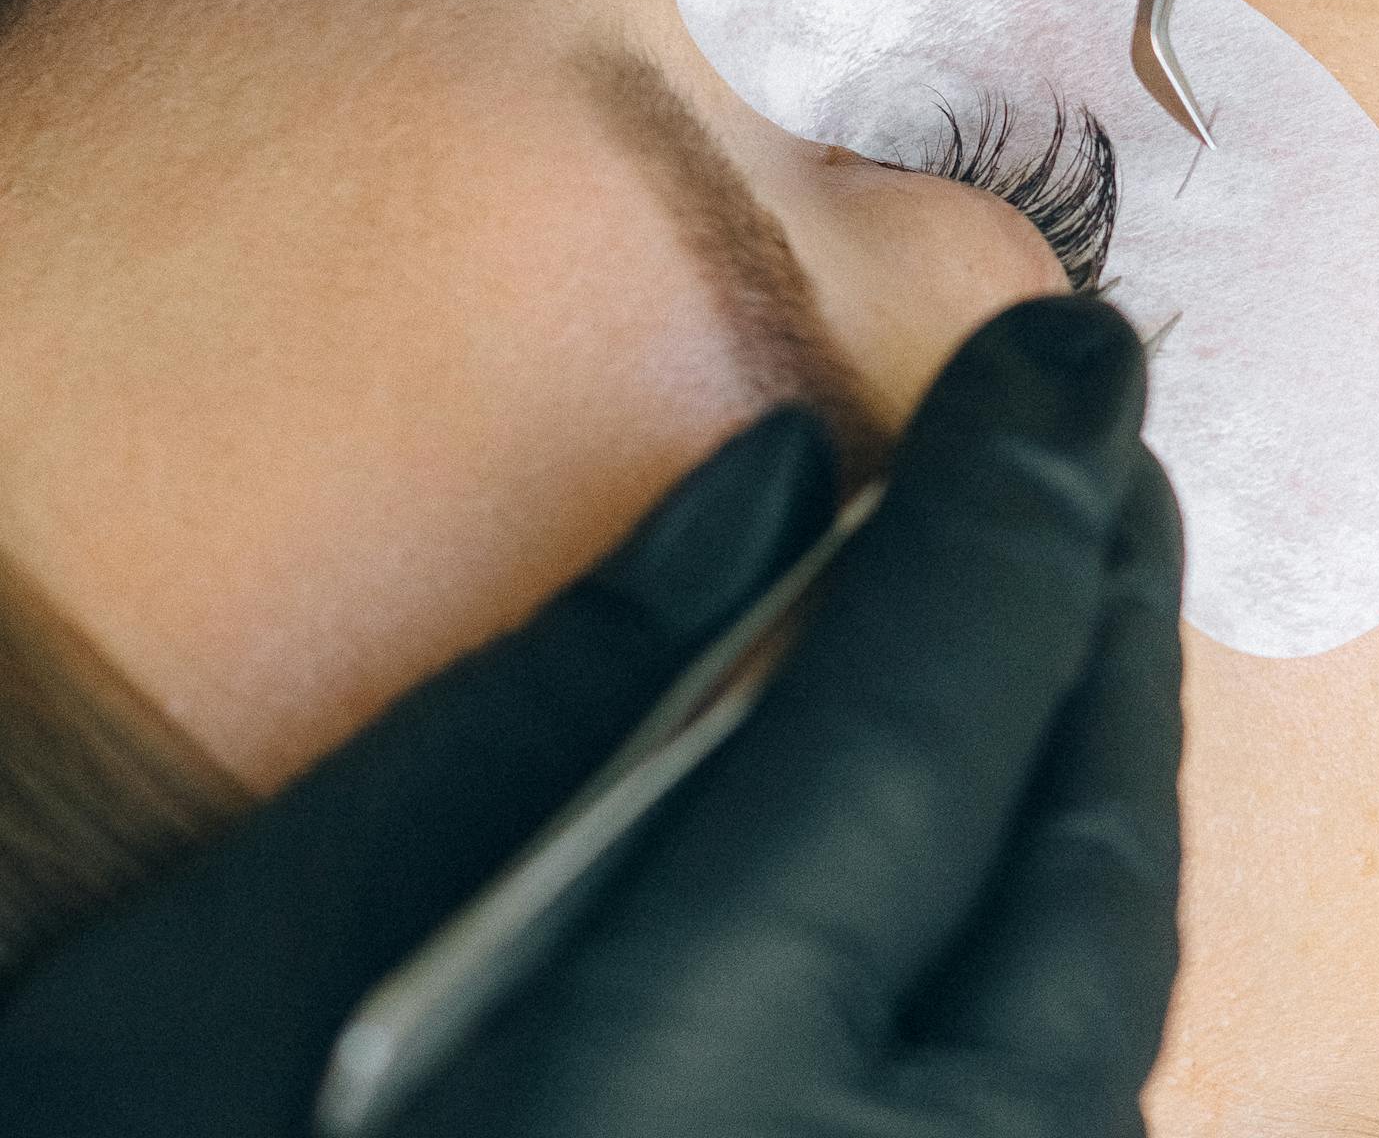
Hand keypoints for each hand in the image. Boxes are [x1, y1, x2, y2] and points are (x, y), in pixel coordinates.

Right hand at [0, 298, 1181, 1137]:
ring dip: (1095, 789)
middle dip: (1103, 635)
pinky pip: (1055, 1122)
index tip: (1066, 351)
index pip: (912, 733)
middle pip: (1076, 891)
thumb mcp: (241, 959)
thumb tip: (776, 484)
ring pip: (1103, 1030)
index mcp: (670, 1114)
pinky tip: (1003, 844)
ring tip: (1074, 606)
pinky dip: (1050, 952)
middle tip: (1103, 443)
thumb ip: (541, 708)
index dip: (1005, 510)